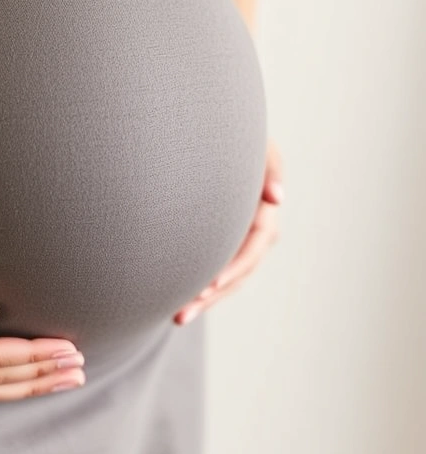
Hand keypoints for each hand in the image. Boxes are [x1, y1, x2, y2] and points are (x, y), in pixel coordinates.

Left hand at [174, 138, 283, 324]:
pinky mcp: (221, 246)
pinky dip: (199, 289)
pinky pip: (214, 273)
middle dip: (213, 295)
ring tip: (177, 318)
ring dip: (204, 300)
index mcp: (264, 211)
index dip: (235, 267)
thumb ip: (269, 164)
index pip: (254, 246)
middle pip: (239, 272)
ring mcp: (238, 241)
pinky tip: (176, 305)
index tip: (210, 284)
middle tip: (182, 313)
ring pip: (226, 279)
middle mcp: (255, 230)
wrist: (212, 137)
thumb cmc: (234, 136)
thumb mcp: (256, 143)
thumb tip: (278, 198)